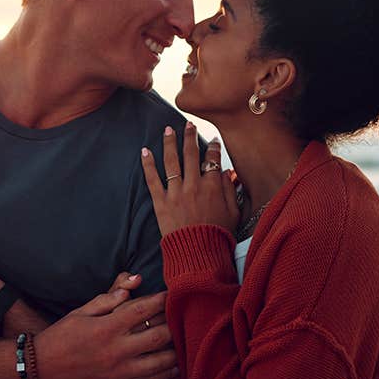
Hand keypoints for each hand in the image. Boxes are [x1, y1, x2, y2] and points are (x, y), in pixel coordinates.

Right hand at [34, 284, 176, 378]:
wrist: (40, 371)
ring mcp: (120, 370)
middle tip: (183, 315)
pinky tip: (177, 363)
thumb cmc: (61, 337)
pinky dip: (168, 371)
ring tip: (185, 338)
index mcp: (107, 327)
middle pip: (159, 335)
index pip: (143, 309)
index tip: (172, 293)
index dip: (161, 300)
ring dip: (176, 348)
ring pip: (161, 360)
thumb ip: (108, 298)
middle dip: (174, 323)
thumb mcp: (80, 312)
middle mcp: (117, 349)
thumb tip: (132, 284)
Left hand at [140, 122, 238, 236]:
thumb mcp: (234, 213)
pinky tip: (145, 151)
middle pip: (192, 154)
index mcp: (213, 187)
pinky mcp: (161, 203)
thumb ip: (230, 191)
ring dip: (170, 143)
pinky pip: (153, 179)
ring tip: (168, 129)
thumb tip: (226, 174)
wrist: (198, 254)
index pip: (212, 160)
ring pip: (172, 161)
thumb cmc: (218, 236)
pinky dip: (148, 164)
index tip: (213, 141)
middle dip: (190, 136)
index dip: (213, 148)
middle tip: (188, 124)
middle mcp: (194, 185)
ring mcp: (176, 193)